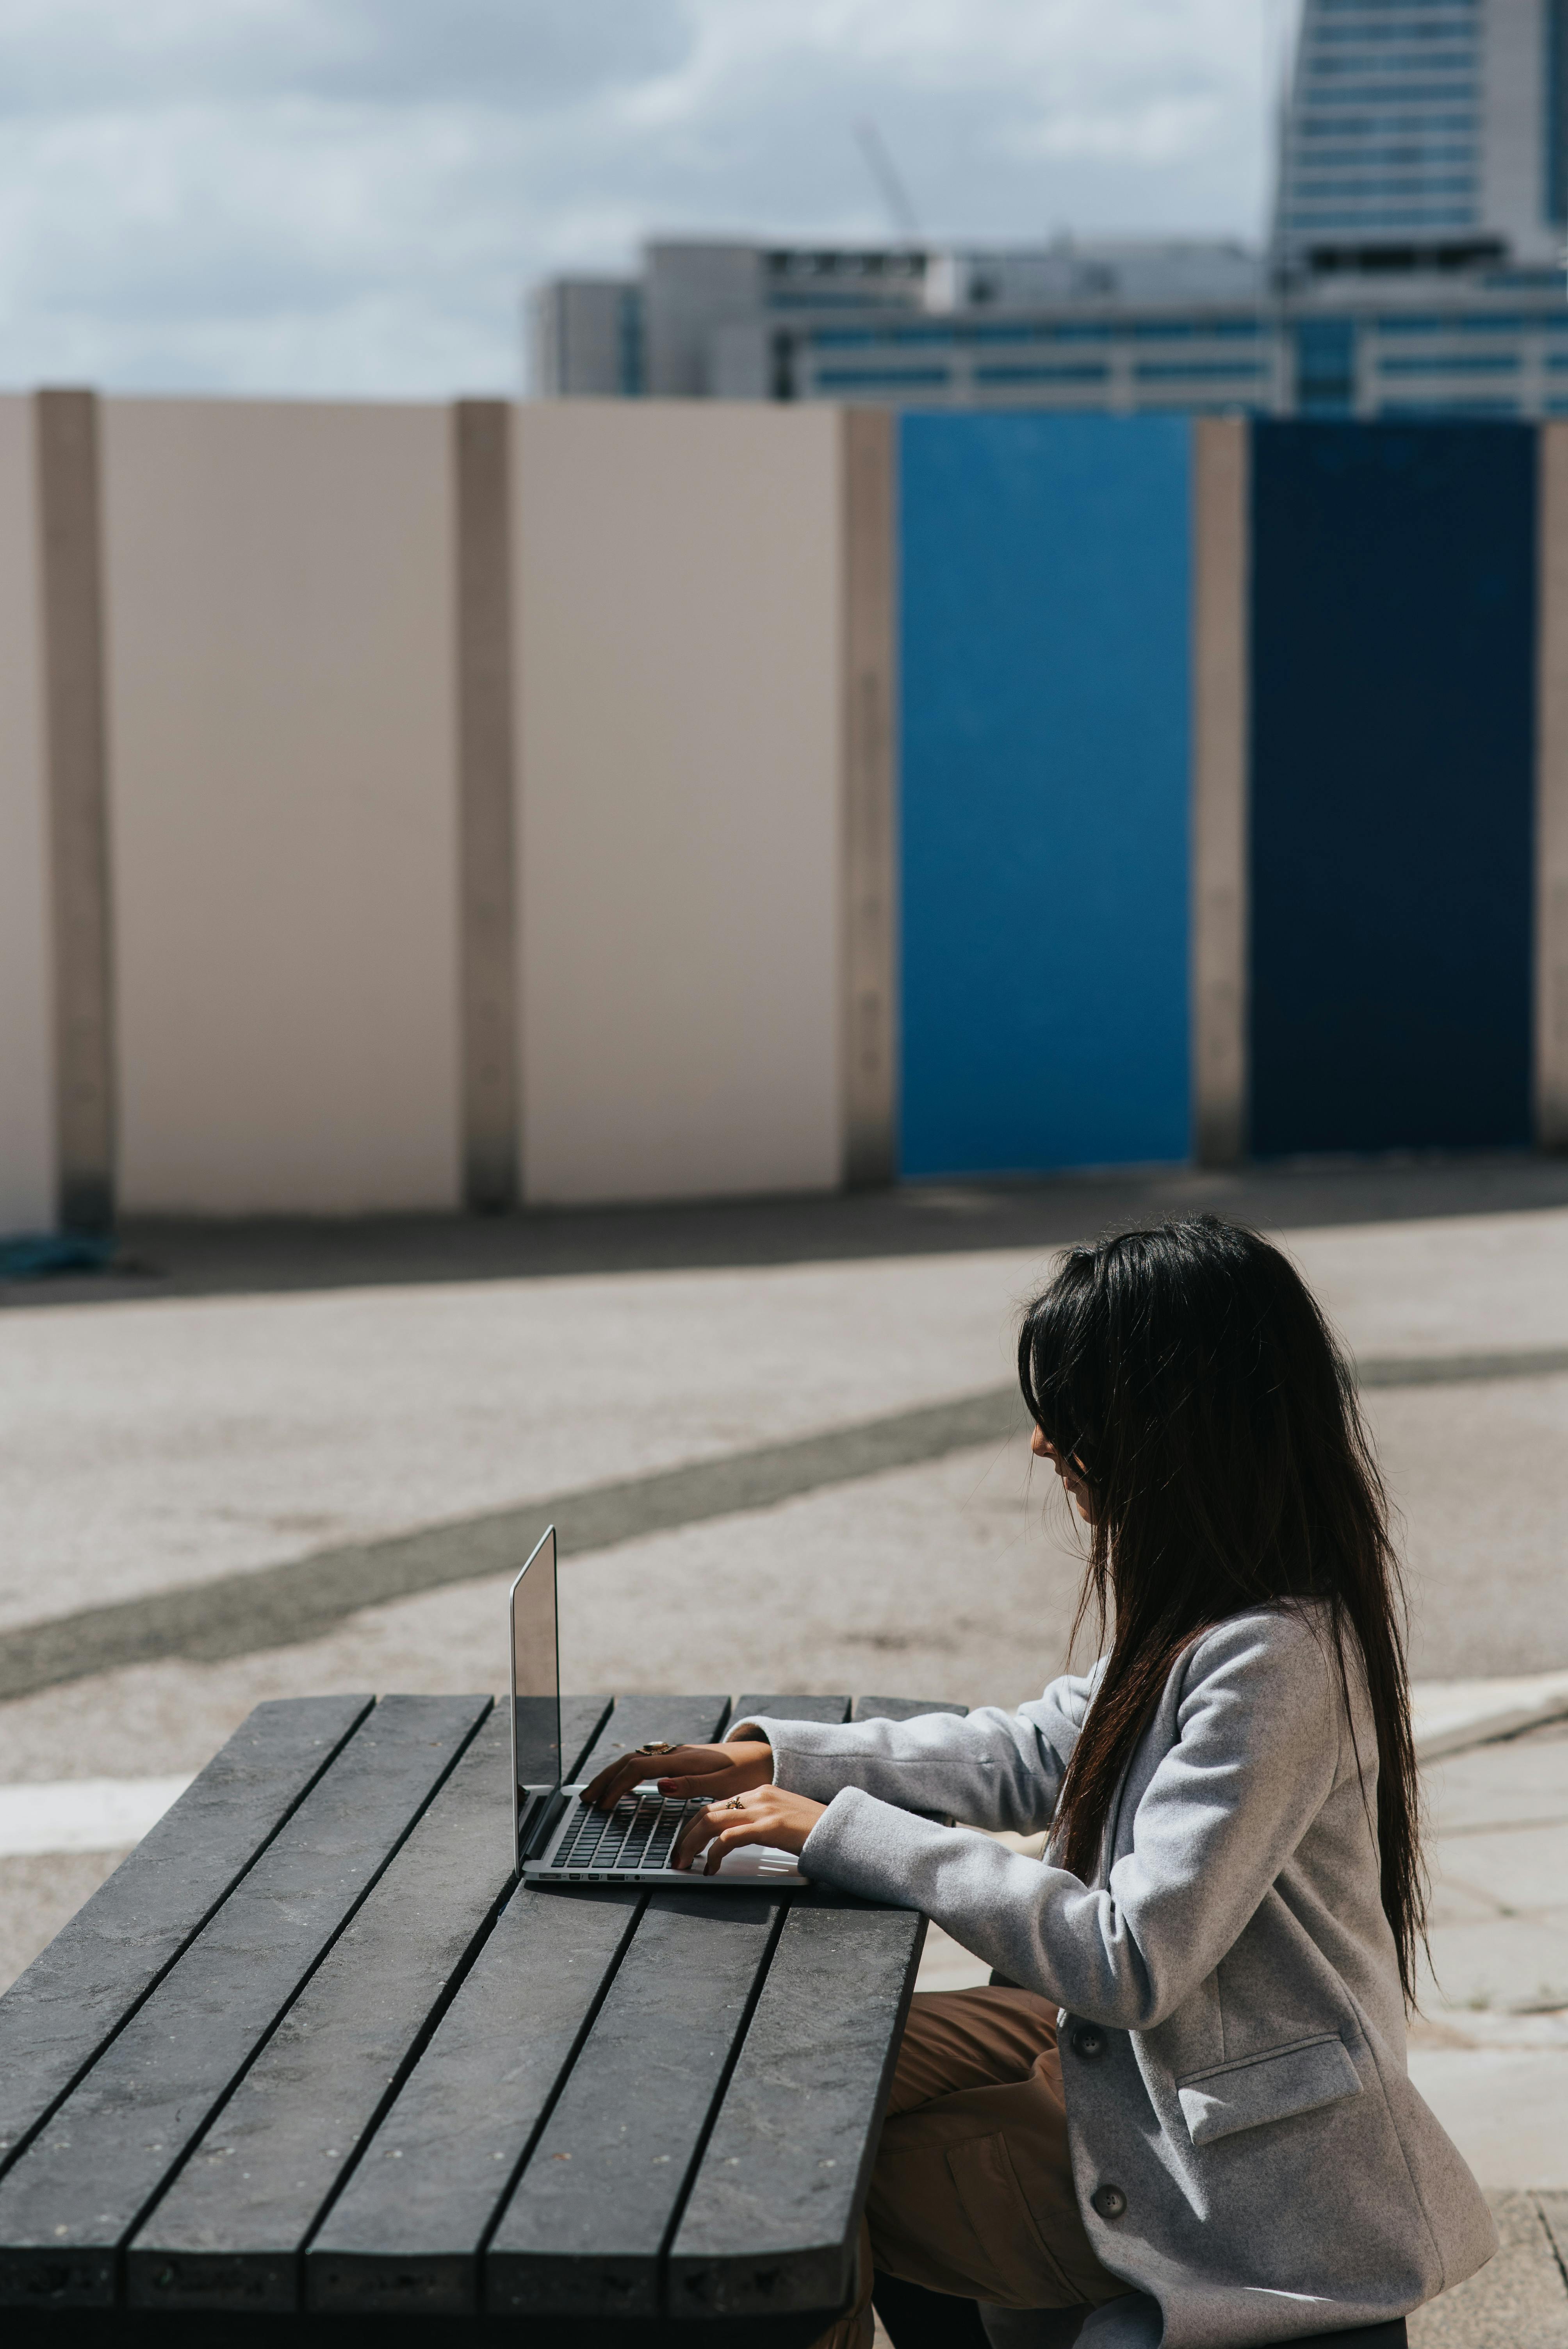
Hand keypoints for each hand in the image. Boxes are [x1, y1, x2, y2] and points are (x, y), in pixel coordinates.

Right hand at [579, 1739, 773, 1812]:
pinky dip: (628, 1773)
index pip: (638, 1769)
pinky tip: (624, 1785)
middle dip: (605, 1779)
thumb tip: (659, 1785)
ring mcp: (678, 1755)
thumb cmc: (749, 1774)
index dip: (617, 1787)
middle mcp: (676, 1753)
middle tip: (585, 1799)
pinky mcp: (682, 1759)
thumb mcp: (724, 1784)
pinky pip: (646, 1763)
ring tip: (597, 1793)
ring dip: (614, 1775)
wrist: (766, 1756)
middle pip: (630, 1761)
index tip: (603, 1806)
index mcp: (682, 1760)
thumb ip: (692, 1785)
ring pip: (636, 1760)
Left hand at [672, 1785, 826, 1875]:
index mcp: (758, 1792)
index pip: (715, 1806)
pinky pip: (729, 1839)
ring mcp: (763, 1809)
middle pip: (706, 1812)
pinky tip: (712, 1869)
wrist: (841, 1829)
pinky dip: (714, 1855)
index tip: (684, 1845)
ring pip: (711, 1822)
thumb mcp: (780, 1820)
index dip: (693, 1826)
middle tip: (676, 1857)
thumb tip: (732, 1840)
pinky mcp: (769, 1826)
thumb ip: (757, 1823)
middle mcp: (757, 1796)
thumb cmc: (813, 1830)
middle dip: (685, 1836)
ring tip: (685, 1863)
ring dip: (691, 1845)